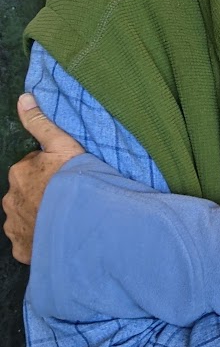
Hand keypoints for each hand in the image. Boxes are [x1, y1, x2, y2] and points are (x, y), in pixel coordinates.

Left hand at [3, 94, 84, 263]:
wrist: (81, 222)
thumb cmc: (74, 181)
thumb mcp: (62, 145)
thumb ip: (40, 123)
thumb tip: (23, 98)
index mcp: (19, 172)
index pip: (32, 168)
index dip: (50, 170)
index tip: (66, 175)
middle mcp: (10, 199)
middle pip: (26, 193)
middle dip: (41, 194)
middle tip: (66, 196)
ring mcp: (14, 226)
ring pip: (25, 217)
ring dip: (39, 216)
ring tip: (63, 216)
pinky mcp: (21, 249)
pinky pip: (27, 242)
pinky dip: (38, 238)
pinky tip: (56, 234)